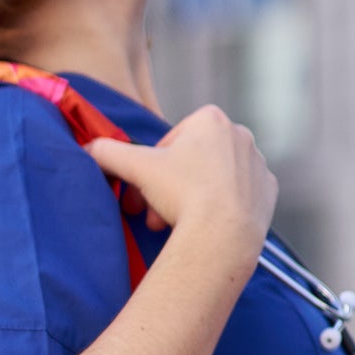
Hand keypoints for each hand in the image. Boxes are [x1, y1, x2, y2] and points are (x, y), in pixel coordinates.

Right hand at [84, 105, 277, 265]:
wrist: (223, 236)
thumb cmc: (181, 194)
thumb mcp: (134, 167)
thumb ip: (106, 152)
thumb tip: (86, 148)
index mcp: (210, 119)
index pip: (169, 142)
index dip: (151, 168)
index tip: (145, 190)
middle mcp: (239, 134)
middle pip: (191, 162)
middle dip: (169, 188)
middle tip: (155, 214)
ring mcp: (257, 163)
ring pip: (213, 179)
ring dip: (192, 198)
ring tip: (178, 223)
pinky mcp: (269, 191)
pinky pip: (238, 196)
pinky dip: (221, 207)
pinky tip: (209, 224)